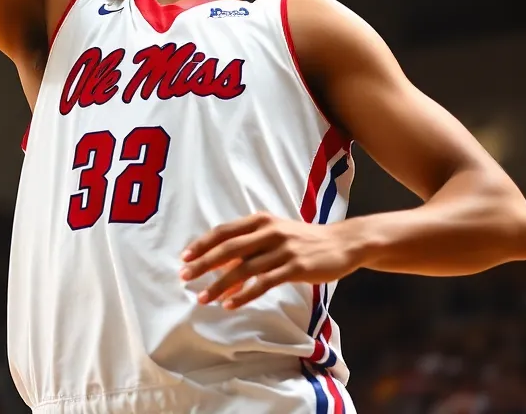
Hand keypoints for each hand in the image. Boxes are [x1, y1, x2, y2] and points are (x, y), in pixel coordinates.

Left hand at [180, 212, 363, 308]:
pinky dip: (244, 294)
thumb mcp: (275, 235)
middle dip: (203, 264)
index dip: (202, 243)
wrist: (341, 243)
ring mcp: (282, 249)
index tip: (184, 257)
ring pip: (243, 268)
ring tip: (203, 298)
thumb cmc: (303, 241)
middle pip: (229, 248)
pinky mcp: (295, 267)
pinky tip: (230, 304)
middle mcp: (269, 231)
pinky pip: (264, 283)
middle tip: (184, 277)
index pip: (224, 231)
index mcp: (261, 220)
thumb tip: (221, 267)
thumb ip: (249, 247)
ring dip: (220, 284)